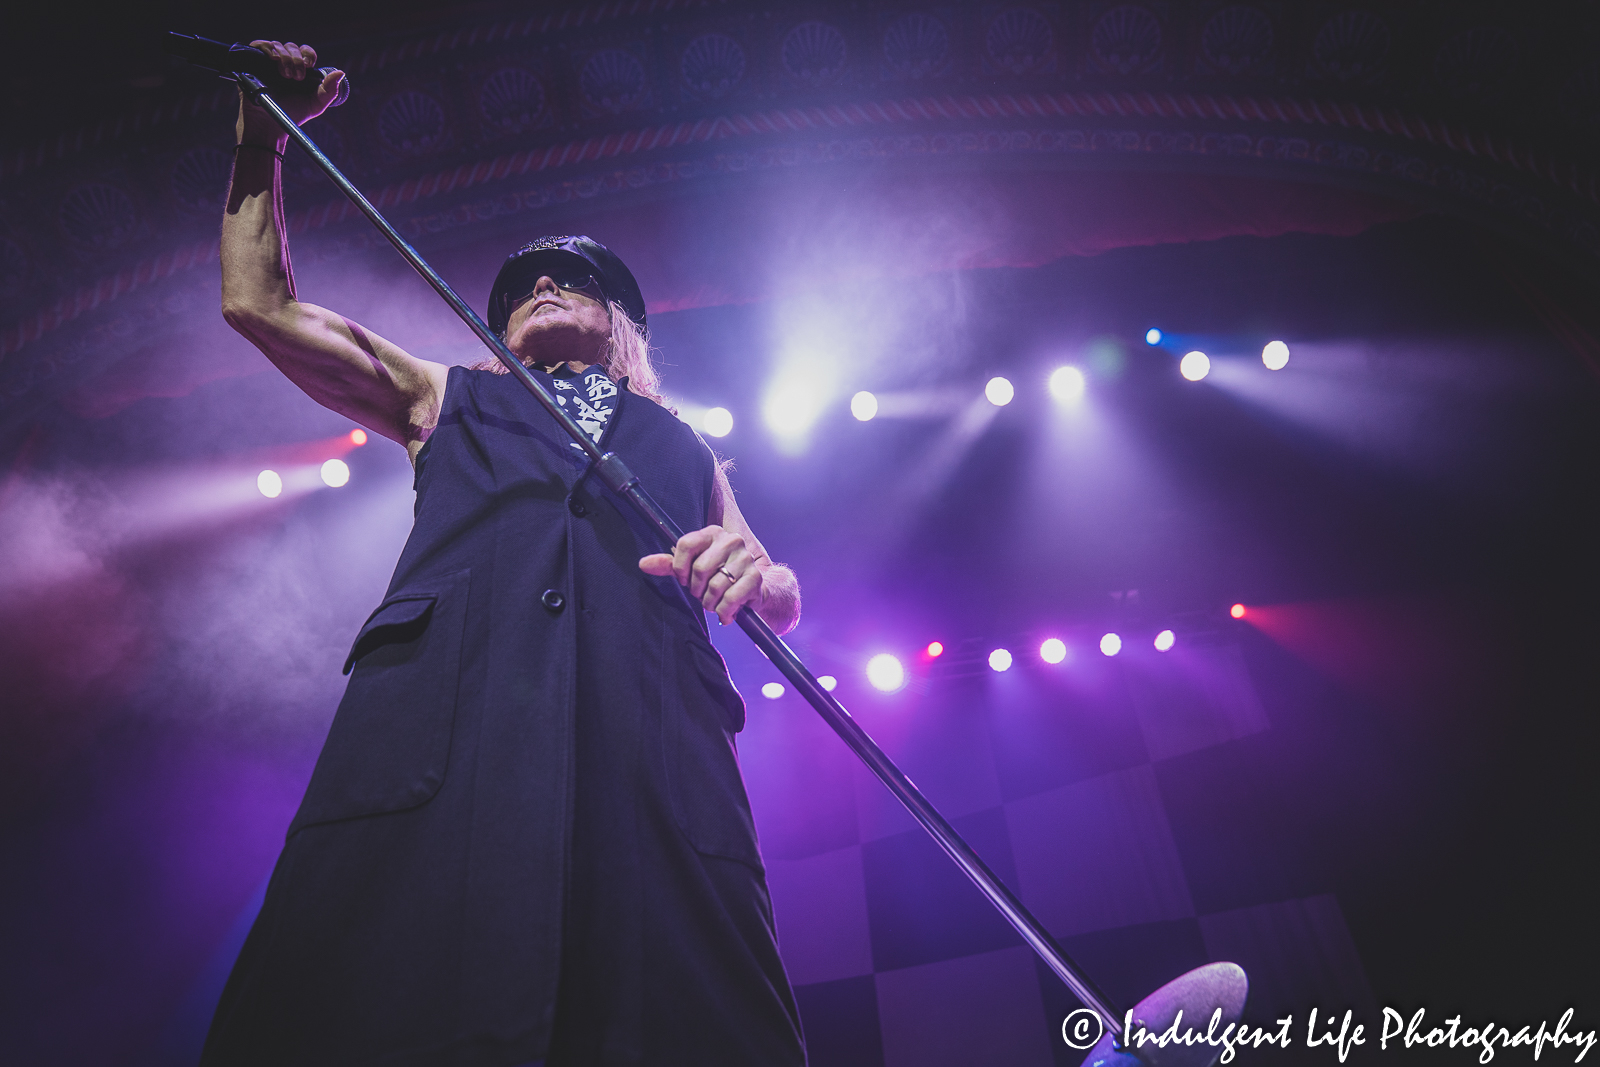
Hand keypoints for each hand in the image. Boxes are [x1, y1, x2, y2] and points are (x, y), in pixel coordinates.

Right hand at [235, 41, 345, 143]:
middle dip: (296, 59)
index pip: (305, 51)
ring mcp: (267, 63)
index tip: (309, 66)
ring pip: (276, 45)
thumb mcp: (316, 104)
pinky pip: (257, 45)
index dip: (308, 54)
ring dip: (284, 56)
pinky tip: (272, 58)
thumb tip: (341, 72)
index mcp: (299, 69)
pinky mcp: (252, 63)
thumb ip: (329, 90)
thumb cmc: (293, 115)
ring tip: (286, 75)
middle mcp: (283, 63)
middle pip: (291, 46)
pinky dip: (265, 47)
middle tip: (296, 77)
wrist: (270, 125)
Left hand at [639, 525, 762, 625]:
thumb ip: (668, 565)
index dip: (680, 568)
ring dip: (710, 602)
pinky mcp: (755, 578)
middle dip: (697, 589)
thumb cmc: (717, 576)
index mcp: (712, 533)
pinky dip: (724, 611)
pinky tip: (725, 610)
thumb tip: (643, 564)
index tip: (685, 579)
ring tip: (714, 602)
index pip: (685, 544)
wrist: (751, 588)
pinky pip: (730, 598)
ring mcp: (745, 558)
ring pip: (714, 586)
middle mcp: (731, 540)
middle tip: (702, 593)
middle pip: (699, 568)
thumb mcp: (690, 569)